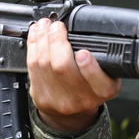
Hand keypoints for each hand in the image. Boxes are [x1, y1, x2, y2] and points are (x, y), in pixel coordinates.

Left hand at [27, 18, 121, 133]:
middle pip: (63, 68)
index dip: (89, 67)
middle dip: (57, 41)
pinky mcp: (40, 96)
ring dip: (42, 38)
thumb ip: (102, 59)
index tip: (83, 52)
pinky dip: (33, 45)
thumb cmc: (90, 88)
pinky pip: (32, 66)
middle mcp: (81, 99)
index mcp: (103, 91)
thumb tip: (86, 31)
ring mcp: (58, 99)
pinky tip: (36, 34)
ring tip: (45, 25)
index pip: (99, 82)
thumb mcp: (107, 76)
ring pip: (44, 63)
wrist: (72, 113)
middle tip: (57, 26)